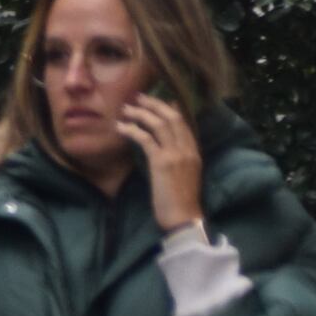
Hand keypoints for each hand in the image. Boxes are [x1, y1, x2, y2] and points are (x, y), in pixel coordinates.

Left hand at [120, 94, 206, 234]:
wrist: (184, 218)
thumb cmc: (182, 202)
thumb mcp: (185, 176)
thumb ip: (179, 160)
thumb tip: (166, 149)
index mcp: (195, 153)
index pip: (184, 123)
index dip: (172, 109)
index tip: (161, 100)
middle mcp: (188, 150)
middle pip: (172, 117)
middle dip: (154, 104)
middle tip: (138, 97)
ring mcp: (176, 155)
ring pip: (159, 124)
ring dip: (141, 113)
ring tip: (126, 109)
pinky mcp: (162, 163)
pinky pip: (146, 139)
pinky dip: (132, 130)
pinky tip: (120, 128)